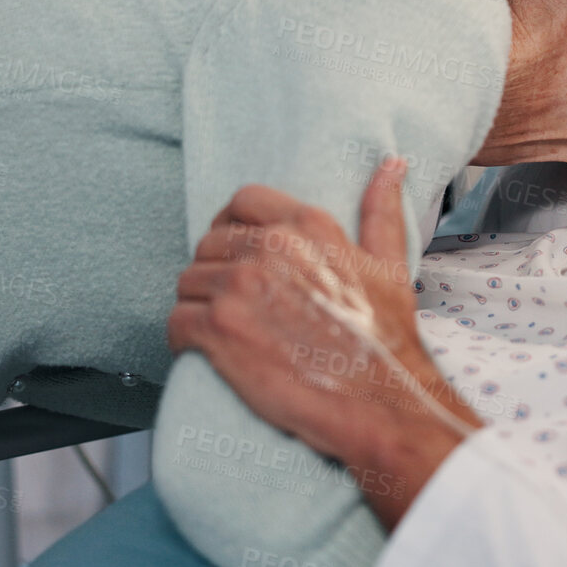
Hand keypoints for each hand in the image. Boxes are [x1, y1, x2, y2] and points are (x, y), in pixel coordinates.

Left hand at [167, 158, 482, 528]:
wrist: (380, 402)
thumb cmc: (386, 342)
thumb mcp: (390, 266)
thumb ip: (381, 211)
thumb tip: (391, 164)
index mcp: (307, 225)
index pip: (242, 201)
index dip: (233, 227)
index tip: (236, 253)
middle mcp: (269, 247)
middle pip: (209, 244)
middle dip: (215, 272)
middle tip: (233, 304)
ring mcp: (239, 287)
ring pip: (188, 283)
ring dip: (197, 306)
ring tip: (220, 330)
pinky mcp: (217, 329)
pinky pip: (176, 321)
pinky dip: (182, 339)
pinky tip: (203, 351)